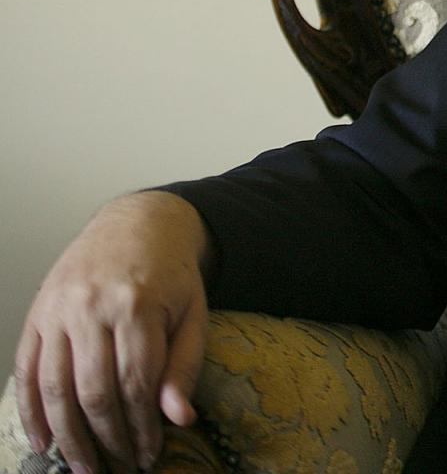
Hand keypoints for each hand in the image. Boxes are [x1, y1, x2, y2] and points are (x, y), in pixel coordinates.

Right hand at [13, 192, 211, 473]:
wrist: (137, 223)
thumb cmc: (171, 274)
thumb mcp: (194, 312)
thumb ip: (185, 364)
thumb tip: (180, 418)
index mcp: (137, 305)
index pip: (136, 382)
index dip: (141, 426)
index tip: (148, 454)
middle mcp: (91, 307)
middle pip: (93, 391)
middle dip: (105, 439)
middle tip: (117, 468)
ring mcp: (58, 311)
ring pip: (55, 387)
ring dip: (67, 436)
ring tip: (83, 466)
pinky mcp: (36, 314)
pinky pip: (25, 371)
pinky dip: (29, 411)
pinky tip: (43, 441)